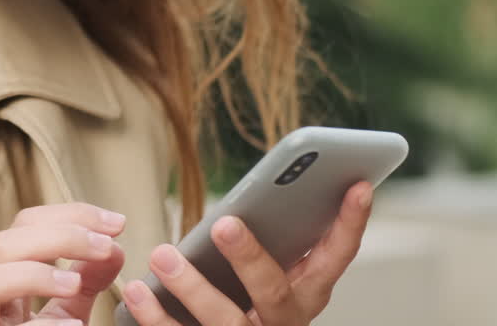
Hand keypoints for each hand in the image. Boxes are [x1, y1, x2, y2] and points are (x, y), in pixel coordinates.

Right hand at [0, 202, 127, 325]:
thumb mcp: (71, 313)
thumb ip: (89, 280)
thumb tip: (116, 246)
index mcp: (6, 277)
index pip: (26, 225)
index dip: (71, 215)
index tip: (118, 224)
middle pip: (2, 245)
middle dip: (58, 237)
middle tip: (107, 246)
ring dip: (31, 276)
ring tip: (74, 284)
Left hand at [119, 181, 373, 325]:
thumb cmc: (243, 297)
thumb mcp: (267, 272)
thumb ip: (269, 238)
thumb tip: (256, 191)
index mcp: (306, 294)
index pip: (336, 255)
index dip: (351, 222)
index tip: (359, 184)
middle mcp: (285, 323)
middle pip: (274, 293)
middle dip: (250, 258)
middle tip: (224, 223)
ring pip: (225, 322)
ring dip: (192, 287)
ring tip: (161, 255)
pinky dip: (157, 316)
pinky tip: (138, 290)